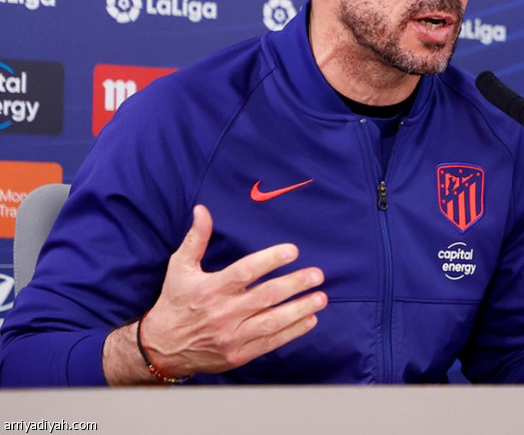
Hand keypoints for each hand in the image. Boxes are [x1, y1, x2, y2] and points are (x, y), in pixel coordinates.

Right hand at [130, 204, 326, 378]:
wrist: (161, 348)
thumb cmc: (175, 302)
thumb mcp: (180, 267)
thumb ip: (196, 238)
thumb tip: (202, 210)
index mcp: (211, 289)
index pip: (245, 272)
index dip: (270, 260)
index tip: (293, 250)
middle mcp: (223, 313)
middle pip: (265, 297)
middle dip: (294, 285)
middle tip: (317, 275)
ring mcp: (231, 336)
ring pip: (271, 322)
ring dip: (299, 310)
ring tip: (321, 298)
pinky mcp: (238, 355)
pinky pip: (270, 343)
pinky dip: (292, 332)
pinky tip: (309, 320)